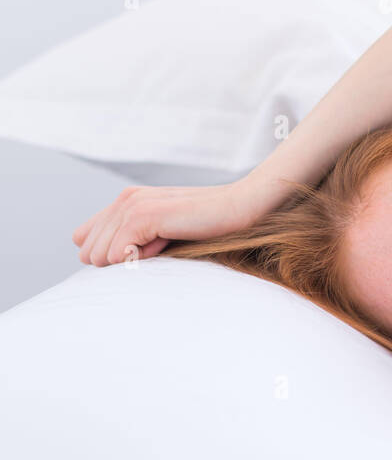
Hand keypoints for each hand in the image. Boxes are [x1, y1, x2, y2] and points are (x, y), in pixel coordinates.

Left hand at [72, 177, 273, 266]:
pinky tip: (164, 244)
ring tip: (165, 243)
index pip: (84, 238)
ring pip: (100, 254)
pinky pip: (118, 253)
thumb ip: (133, 241)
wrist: (240, 207)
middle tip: (158, 246)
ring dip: (131, 260)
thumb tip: (100, 260)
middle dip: (118, 260)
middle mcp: (125, 199)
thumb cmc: (208, 225)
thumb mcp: (163, 234)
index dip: (110, 255)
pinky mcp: (145, 214)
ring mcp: (134, 204)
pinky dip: (138, 259)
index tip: (146, 250)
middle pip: (88, 251)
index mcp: (126, 201)